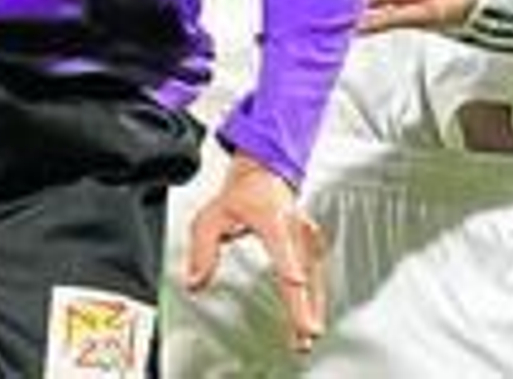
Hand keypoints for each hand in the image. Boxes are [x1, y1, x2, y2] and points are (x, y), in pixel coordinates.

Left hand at [185, 152, 326, 353]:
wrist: (265, 175)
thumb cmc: (241, 196)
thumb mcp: (212, 216)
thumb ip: (203, 249)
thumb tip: (195, 282)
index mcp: (272, 218)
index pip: (280, 242)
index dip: (288, 263)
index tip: (296, 281)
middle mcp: (294, 228)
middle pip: (303, 268)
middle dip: (304, 302)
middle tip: (305, 330)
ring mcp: (307, 236)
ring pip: (315, 274)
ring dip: (313, 306)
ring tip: (307, 336)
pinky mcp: (312, 246)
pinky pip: (317, 275)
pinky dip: (316, 298)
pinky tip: (312, 318)